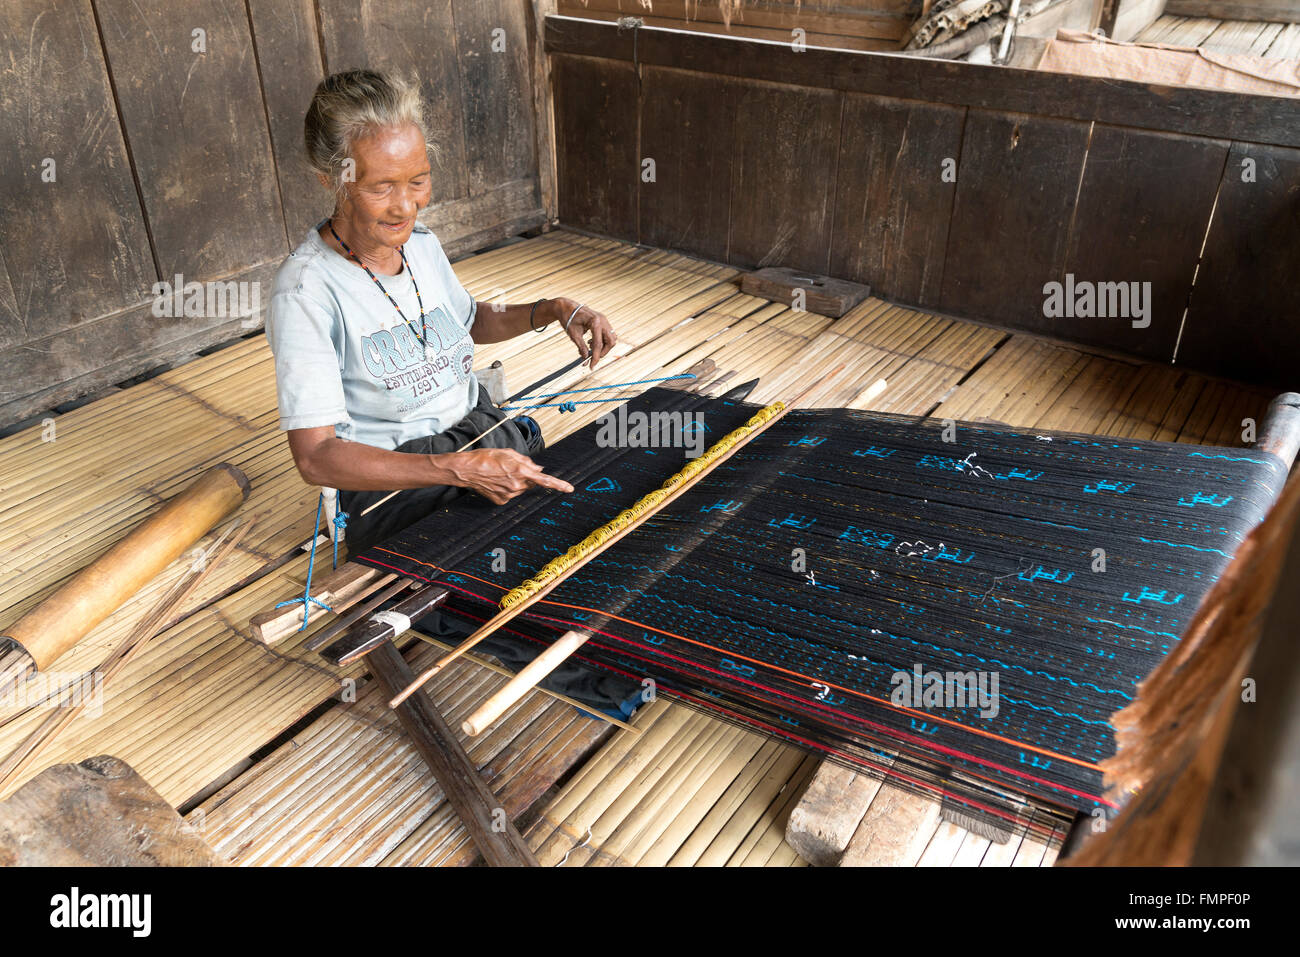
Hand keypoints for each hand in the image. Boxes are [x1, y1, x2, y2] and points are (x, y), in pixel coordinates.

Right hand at [449, 448, 573, 504]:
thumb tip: (538, 469)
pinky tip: (495, 482)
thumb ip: (526, 461)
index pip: (545, 480)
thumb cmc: (485, 457)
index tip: (570, 489)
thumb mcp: (508, 453)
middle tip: (510, 468)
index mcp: (521, 471)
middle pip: (530, 482)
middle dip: (525, 476)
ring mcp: (509, 495)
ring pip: (520, 489)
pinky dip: (506, 488)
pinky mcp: (501, 501)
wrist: (466, 470)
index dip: (559, 484)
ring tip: (499, 474)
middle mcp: (517, 485)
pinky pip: (510, 494)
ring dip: (515, 482)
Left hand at [552, 298, 616, 368]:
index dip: (596, 357)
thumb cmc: (568, 319)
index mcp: (595, 322)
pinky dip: (602, 341)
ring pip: (611, 338)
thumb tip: (586, 358)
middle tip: (593, 357)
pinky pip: (607, 334)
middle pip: (611, 341)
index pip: (598, 344)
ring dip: (603, 346)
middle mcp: (602, 320)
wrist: (566, 307)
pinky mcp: (603, 322)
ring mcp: (604, 320)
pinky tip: (591, 342)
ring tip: (590, 347)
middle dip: (603, 352)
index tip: (591, 366)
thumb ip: (581, 347)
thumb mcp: (573, 334)